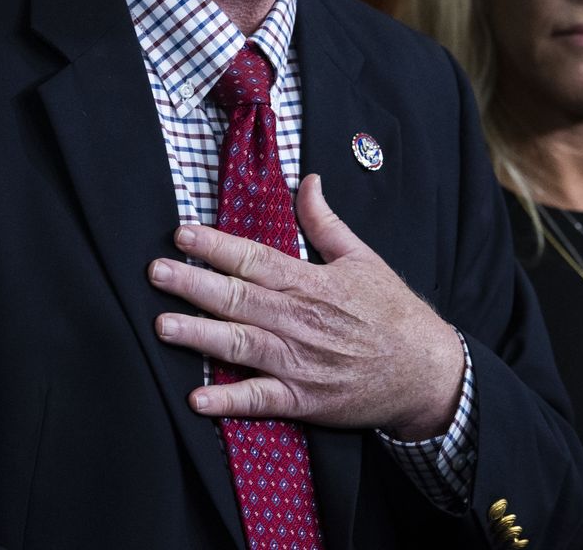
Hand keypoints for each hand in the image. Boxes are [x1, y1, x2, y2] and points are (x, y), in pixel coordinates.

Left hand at [147, 174, 464, 439]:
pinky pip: (260, 400)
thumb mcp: (363, 258)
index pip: (254, 258)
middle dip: (194, 284)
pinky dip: (229, 401)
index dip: (216, 246)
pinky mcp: (303, 399)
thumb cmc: (393, 313)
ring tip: (164, 326)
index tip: (182, 233)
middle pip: (238, 298)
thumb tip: (307, 181)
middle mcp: (299, 320)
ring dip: (200, 336)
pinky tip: (198, 399)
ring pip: (241, 345)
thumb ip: (325, 222)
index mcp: (311, 283)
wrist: (425, 371)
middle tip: (157, 272)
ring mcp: (299, 361)